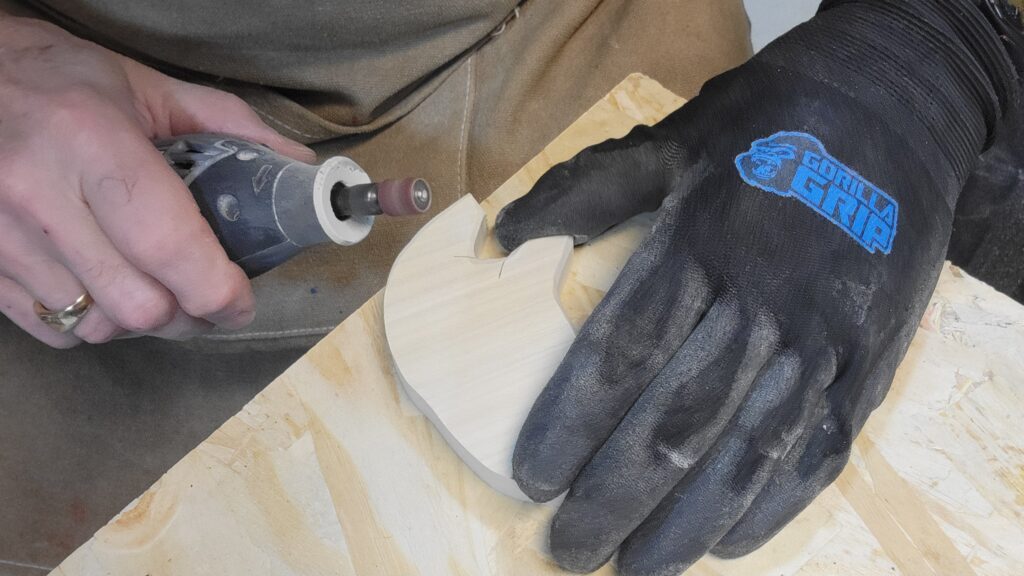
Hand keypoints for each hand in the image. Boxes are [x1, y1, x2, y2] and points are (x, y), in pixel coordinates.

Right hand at [0, 14, 314, 347]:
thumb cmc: (61, 80)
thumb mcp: (146, 87)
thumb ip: (229, 126)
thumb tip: (298, 165)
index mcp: (92, 140)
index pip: (169, 246)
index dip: (218, 290)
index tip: (240, 301)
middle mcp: (38, 193)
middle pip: (138, 304)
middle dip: (189, 317)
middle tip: (208, 302)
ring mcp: (0, 234)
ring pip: (96, 325)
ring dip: (141, 323)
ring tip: (158, 293)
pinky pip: (52, 330)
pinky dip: (92, 325)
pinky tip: (106, 293)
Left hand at [496, 1, 1017, 573]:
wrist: (900, 107)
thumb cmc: (770, 123)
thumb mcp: (673, 136)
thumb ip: (586, 190)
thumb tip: (499, 237)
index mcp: (704, 242)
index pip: (624, 352)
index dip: (573, 423)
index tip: (531, 478)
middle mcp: (766, 300)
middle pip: (680, 417)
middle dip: (617, 493)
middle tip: (568, 547)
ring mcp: (828, 336)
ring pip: (750, 448)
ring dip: (687, 520)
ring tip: (635, 568)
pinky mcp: (874, 360)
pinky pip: (824, 447)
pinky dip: (774, 503)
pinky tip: (727, 543)